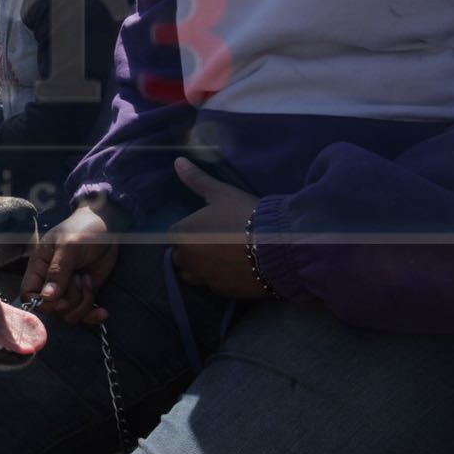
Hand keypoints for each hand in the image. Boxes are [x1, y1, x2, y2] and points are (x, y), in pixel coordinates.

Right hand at [20, 196, 127, 324]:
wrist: (109, 227)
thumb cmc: (84, 230)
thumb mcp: (69, 246)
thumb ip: (57, 271)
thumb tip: (46, 297)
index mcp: (39, 267)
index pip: (28, 295)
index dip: (42, 303)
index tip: (60, 299)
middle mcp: (50, 282)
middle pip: (51, 309)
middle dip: (69, 300)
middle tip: (80, 278)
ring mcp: (68, 290)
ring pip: (68, 314)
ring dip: (83, 303)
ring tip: (88, 280)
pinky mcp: (84, 295)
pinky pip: (84, 315)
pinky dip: (93, 316)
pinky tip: (103, 312)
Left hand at [168, 157, 266, 297]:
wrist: (279, 246)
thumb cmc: (246, 214)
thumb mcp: (221, 193)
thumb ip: (197, 180)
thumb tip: (177, 161)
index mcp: (182, 235)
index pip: (173, 234)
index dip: (188, 230)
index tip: (204, 227)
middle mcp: (188, 260)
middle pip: (180, 257)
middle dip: (191, 251)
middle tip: (213, 241)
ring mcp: (205, 279)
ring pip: (193, 276)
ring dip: (201, 268)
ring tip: (222, 257)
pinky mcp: (224, 293)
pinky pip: (214, 286)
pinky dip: (220, 279)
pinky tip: (236, 269)